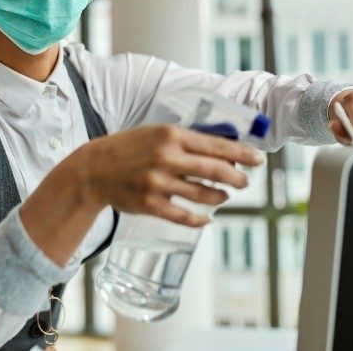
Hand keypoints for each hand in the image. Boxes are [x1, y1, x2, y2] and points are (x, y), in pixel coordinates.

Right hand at [73, 125, 263, 226]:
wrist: (95, 168)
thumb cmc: (129, 147)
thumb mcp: (157, 132)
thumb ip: (186, 139)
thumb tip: (221, 147)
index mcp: (171, 135)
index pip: (216, 145)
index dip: (241, 154)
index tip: (257, 159)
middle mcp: (166, 157)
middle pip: (215, 171)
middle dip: (238, 178)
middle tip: (246, 181)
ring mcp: (158, 182)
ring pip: (203, 195)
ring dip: (220, 197)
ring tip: (225, 196)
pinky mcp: (149, 204)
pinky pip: (183, 216)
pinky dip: (200, 219)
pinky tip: (207, 219)